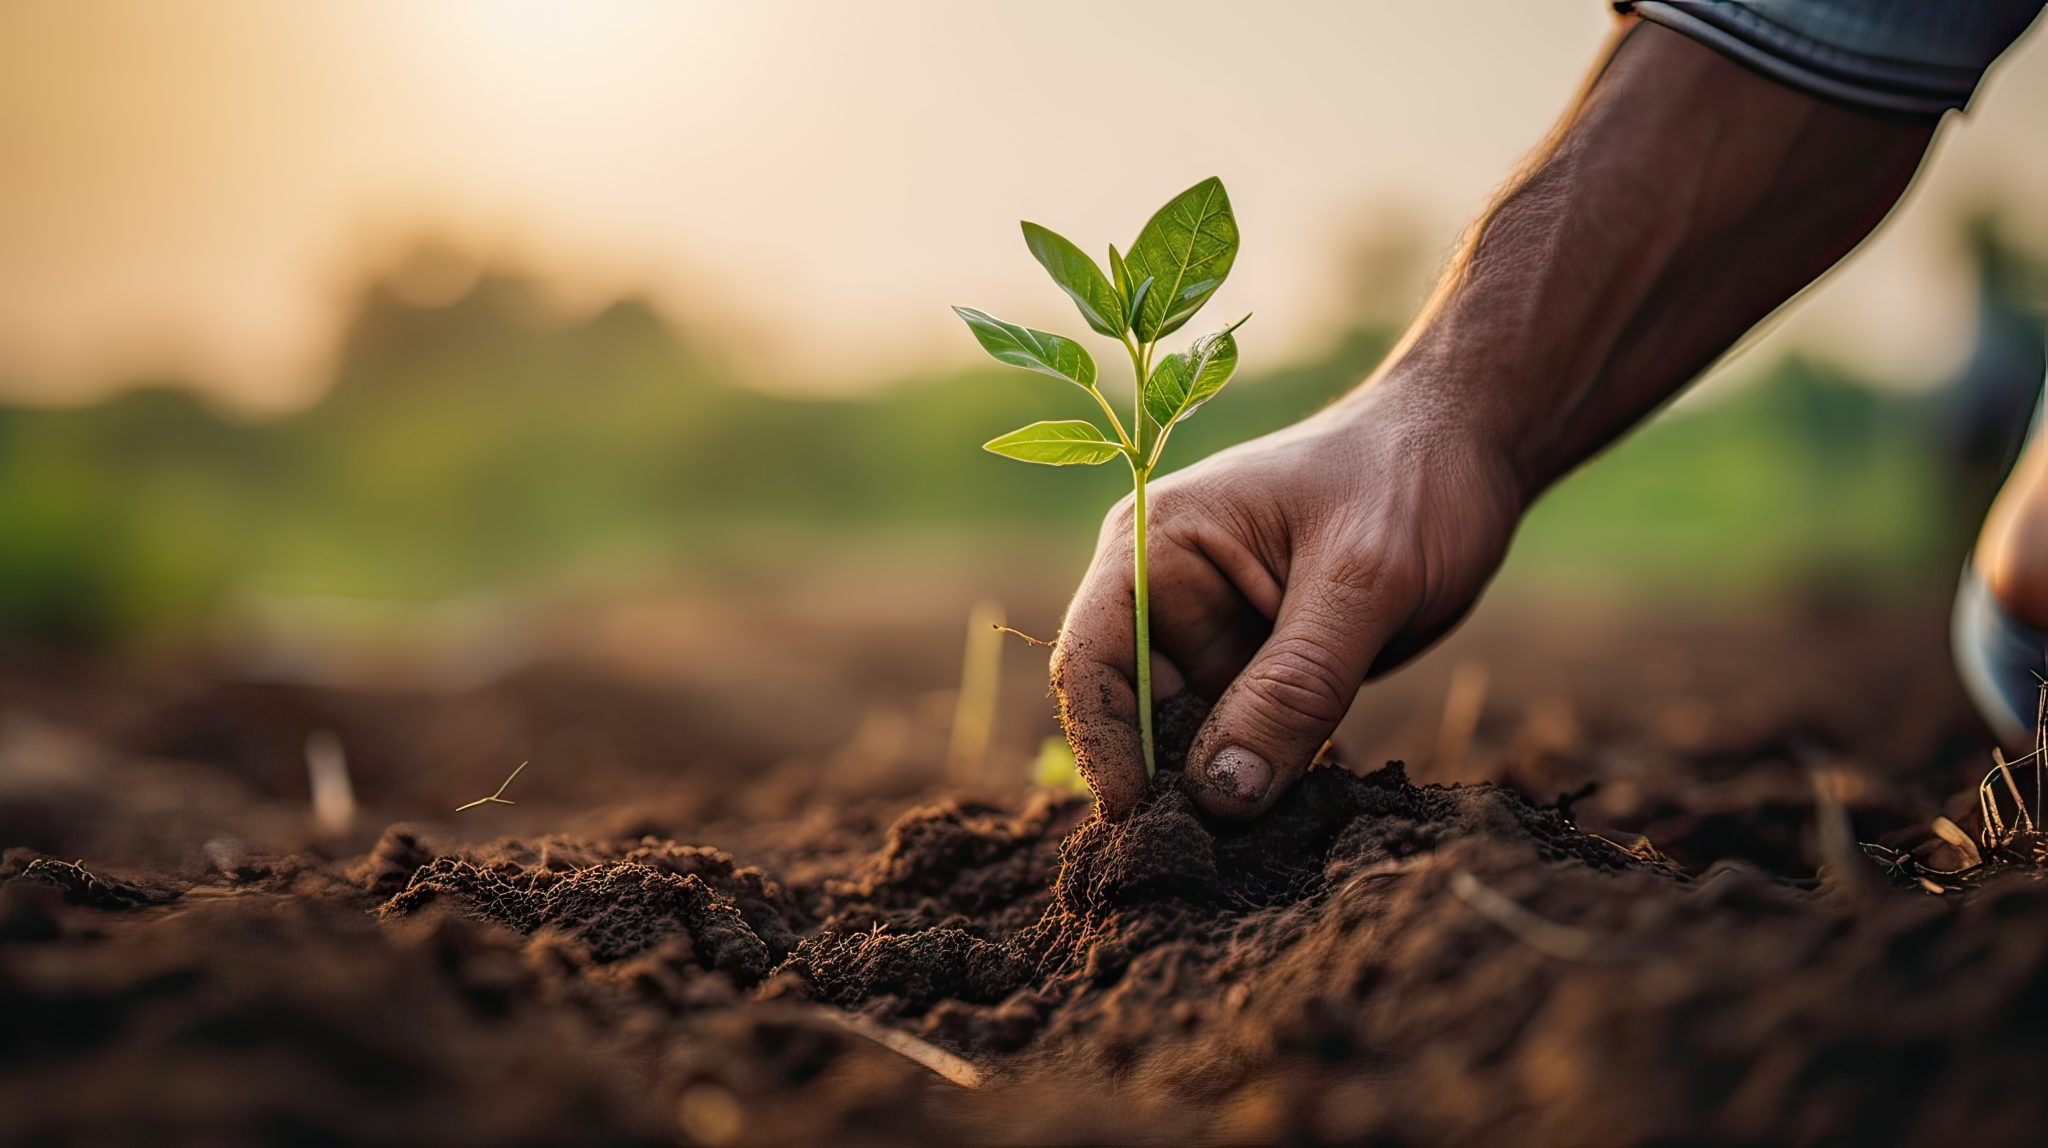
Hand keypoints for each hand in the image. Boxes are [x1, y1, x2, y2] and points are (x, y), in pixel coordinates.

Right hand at [1051, 375, 1523, 819]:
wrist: (1470, 450)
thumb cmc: (1410, 480)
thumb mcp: (1363, 581)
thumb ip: (1294, 686)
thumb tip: (1221, 797)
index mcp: (1155, 547)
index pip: (1090, 661)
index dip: (1103, 746)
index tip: (1141, 824)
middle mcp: (1166, 596)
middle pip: (1134, 716)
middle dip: (1166, 789)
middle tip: (1208, 866)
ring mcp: (1213, 637)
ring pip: (1189, 743)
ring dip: (1217, 796)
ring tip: (1254, 857)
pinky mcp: (1261, 672)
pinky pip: (1242, 745)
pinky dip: (1261, 784)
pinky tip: (1288, 828)